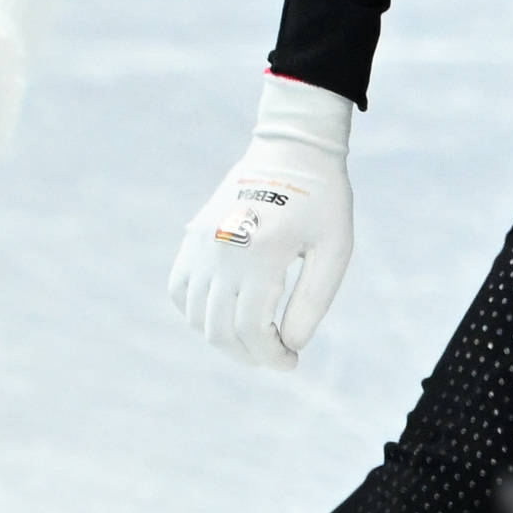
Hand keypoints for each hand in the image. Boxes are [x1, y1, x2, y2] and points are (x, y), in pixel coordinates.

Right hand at [169, 74, 356, 367]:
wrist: (292, 151)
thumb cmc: (323, 201)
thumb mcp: (334, 252)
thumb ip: (312, 304)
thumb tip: (289, 345)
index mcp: (260, 255)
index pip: (252, 331)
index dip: (271, 357)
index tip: (292, 362)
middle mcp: (223, 251)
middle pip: (220, 330)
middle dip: (248, 355)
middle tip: (275, 357)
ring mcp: (201, 244)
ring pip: (196, 316)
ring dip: (222, 339)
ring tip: (253, 341)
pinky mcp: (192, 237)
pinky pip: (179, 289)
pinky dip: (195, 312)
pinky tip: (223, 316)